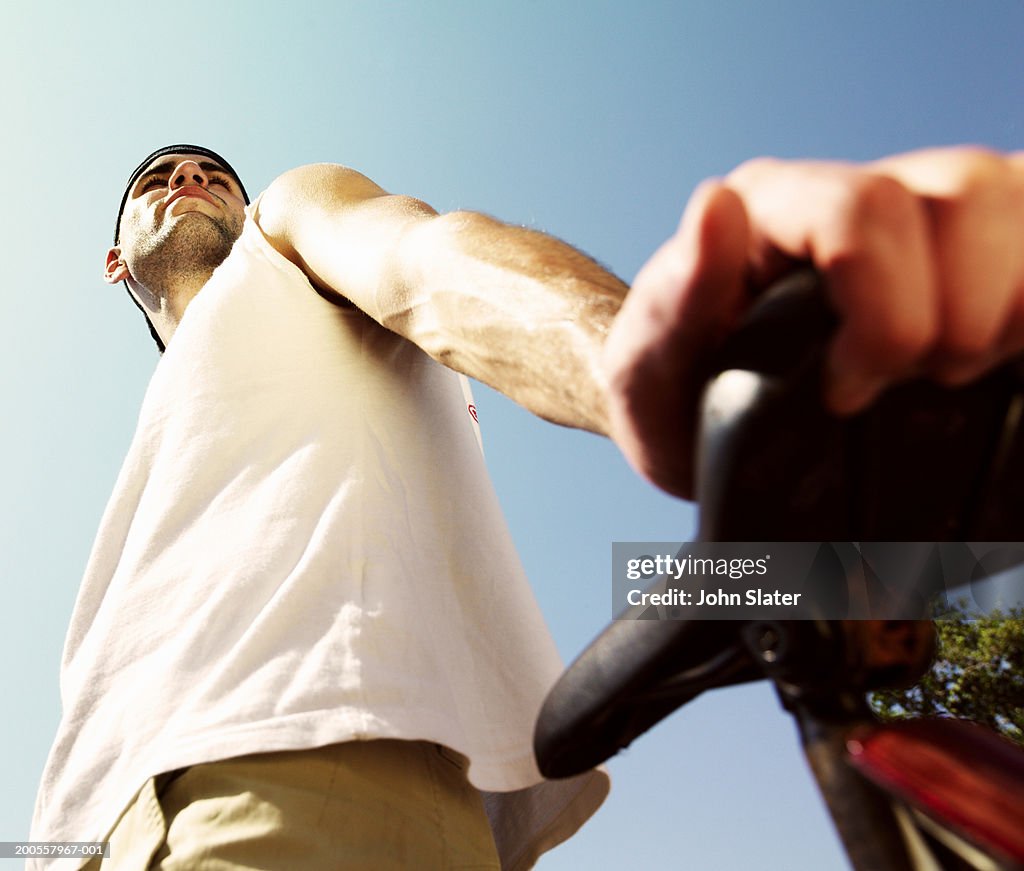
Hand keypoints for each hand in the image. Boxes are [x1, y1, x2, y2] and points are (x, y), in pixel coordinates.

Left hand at [603, 147, 1023, 498]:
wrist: (698, 422)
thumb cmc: (670, 394)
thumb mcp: (646, 367)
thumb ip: (677, 295)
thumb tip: (717, 207)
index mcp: (768, 206)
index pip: (865, 212)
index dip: (883, 312)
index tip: (849, 393)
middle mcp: (846, 195)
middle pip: (963, 198)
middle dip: (954, 317)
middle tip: (909, 385)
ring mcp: (913, 214)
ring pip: (1014, 204)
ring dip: (1006, 307)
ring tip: (950, 372)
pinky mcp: (961, 249)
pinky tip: (993, 348)